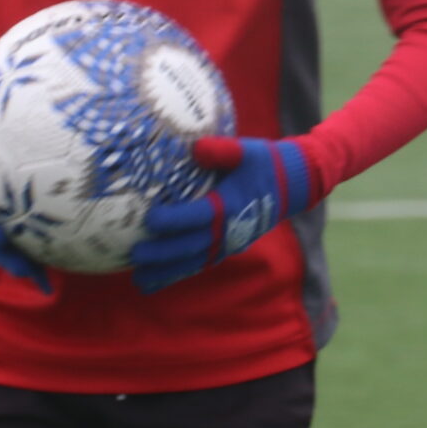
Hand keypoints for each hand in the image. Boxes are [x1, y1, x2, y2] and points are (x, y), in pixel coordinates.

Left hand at [131, 136, 313, 294]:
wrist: (291, 186)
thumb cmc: (264, 164)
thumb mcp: (247, 151)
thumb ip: (223, 150)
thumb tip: (195, 147)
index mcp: (231, 206)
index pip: (199, 216)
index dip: (175, 220)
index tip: (150, 218)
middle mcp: (228, 231)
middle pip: (191, 247)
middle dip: (162, 254)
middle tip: (135, 255)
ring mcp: (228, 243)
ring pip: (193, 262)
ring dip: (166, 272)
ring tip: (139, 280)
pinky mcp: (226, 247)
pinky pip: (199, 264)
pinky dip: (178, 273)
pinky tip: (156, 280)